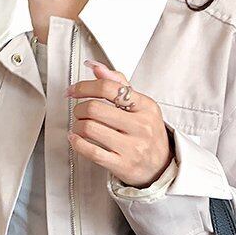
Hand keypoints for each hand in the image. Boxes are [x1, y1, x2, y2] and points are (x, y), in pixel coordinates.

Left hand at [66, 61, 172, 187]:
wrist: (161, 167)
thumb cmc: (148, 135)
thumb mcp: (141, 106)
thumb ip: (119, 84)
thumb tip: (95, 67)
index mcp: (146, 106)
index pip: (108, 88)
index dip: (85, 87)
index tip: (74, 91)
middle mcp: (141, 126)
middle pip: (95, 108)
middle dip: (79, 108)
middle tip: (78, 111)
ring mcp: (132, 148)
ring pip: (90, 129)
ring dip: (77, 126)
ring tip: (79, 126)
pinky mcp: (123, 165)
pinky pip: (92, 152)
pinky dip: (77, 143)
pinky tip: (76, 140)